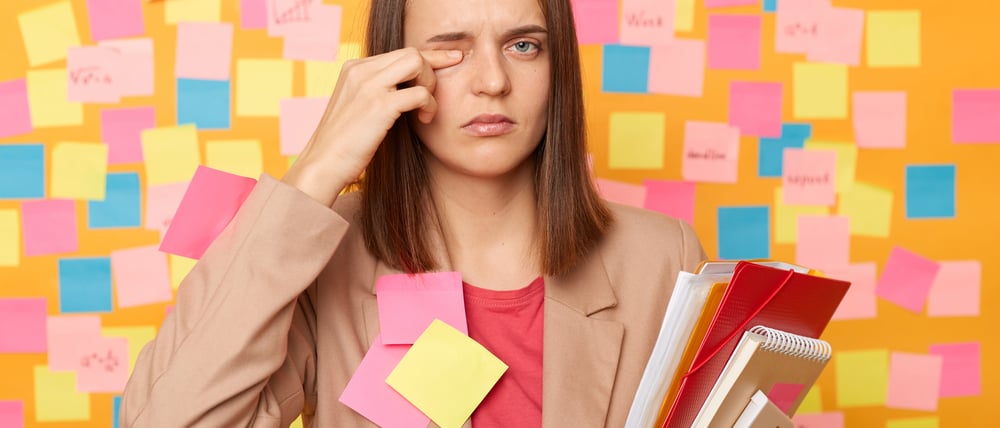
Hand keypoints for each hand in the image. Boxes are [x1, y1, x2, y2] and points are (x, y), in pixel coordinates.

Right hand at [282, 47, 463, 205]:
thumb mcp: (357, 106)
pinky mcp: (379, 106)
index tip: (452, 58)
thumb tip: (409, 87)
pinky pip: (419, 93)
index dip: (430, 55)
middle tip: (433, 95)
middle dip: (432, 70)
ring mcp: (368, 86)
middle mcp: (360, 70)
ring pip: (416, 63)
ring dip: (430, 84)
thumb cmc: (344, 143)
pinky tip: (424, 119)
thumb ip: (377, 90)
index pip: (400, 51)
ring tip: (425, 109)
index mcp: (354, 68)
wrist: (323, 164)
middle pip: (411, 52)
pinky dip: (429, 105)